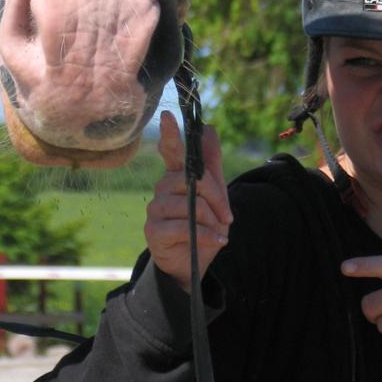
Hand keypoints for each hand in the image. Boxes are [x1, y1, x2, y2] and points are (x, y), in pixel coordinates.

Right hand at [144, 110, 231, 291]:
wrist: (193, 264)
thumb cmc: (203, 226)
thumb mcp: (215, 196)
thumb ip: (211, 164)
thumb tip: (208, 129)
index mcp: (176, 175)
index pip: (171, 150)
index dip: (170, 134)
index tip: (168, 117)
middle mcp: (162, 188)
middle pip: (191, 179)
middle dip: (215, 197)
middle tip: (227, 216)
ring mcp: (155, 209)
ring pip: (188, 204)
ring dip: (210, 219)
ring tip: (219, 232)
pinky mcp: (153, 231)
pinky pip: (183, 227)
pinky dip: (206, 235)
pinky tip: (217, 241)